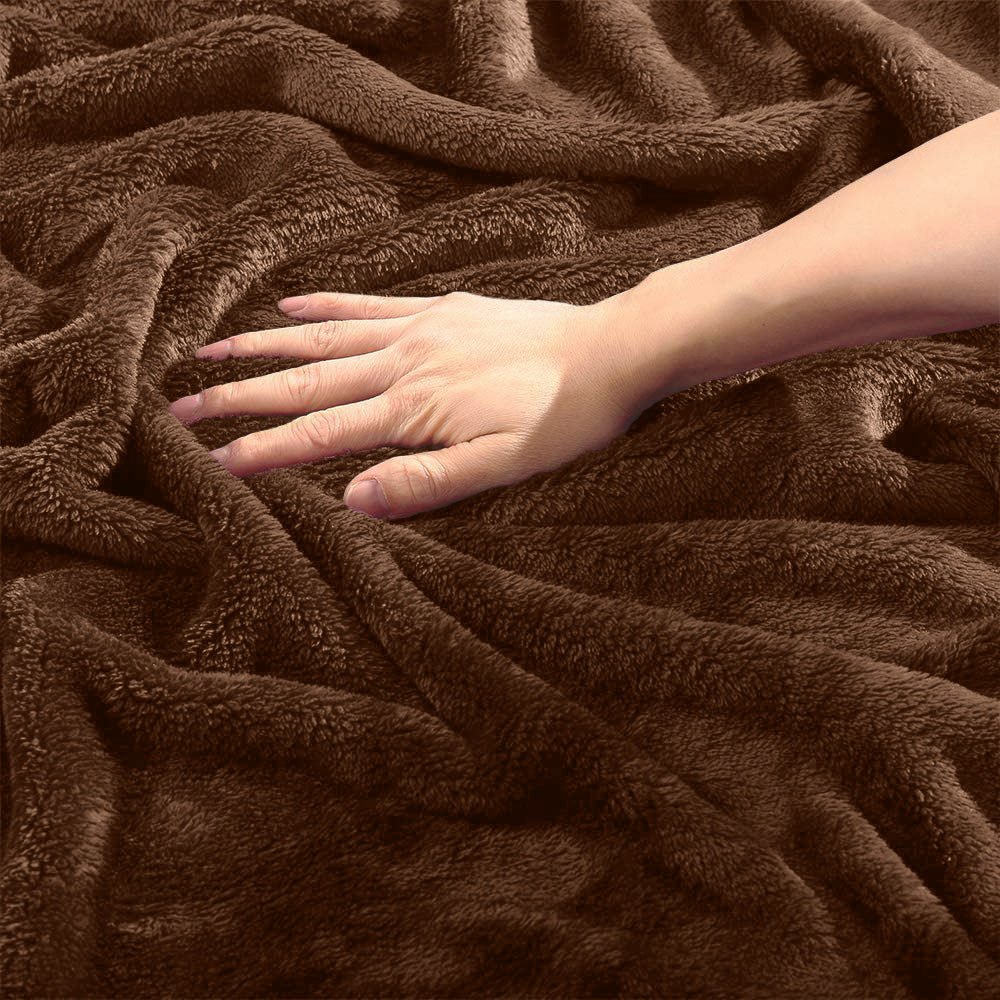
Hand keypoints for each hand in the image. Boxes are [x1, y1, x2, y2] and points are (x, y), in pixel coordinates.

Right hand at [168, 289, 643, 518]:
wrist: (610, 352)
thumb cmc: (563, 418)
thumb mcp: (504, 466)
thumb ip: (428, 483)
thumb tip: (353, 501)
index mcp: (411, 410)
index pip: (318, 433)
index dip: (261, 450)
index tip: (210, 462)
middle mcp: (402, 363)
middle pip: (303, 381)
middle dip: (238, 396)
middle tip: (180, 407)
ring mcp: (418, 330)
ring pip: (324, 338)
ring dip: (263, 346)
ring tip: (210, 349)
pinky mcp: (439, 310)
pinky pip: (369, 305)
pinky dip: (326, 305)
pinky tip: (292, 304)